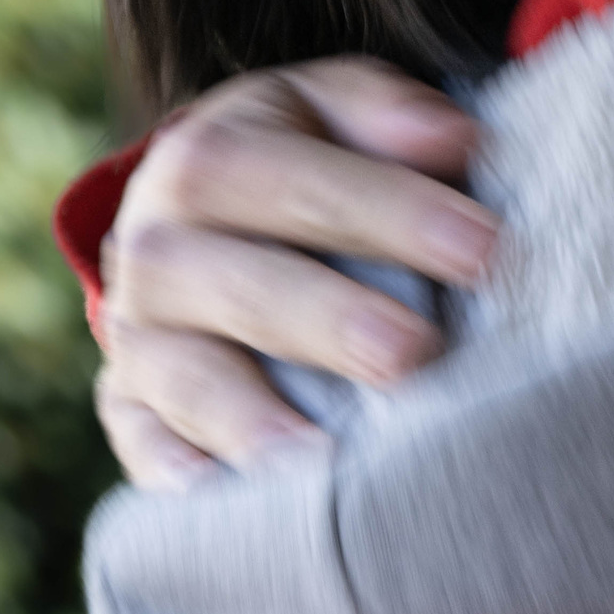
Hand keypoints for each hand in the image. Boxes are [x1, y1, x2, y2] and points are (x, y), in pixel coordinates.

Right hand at [95, 57, 495, 486]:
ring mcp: (137, 335)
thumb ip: (389, 115)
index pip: (294, 181)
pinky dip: (177, 474)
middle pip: (239, 286)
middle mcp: (158, 248)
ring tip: (323, 460)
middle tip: (416, 354)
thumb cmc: (300, 157)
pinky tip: (226, 503)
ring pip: (185, 377)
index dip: (390, 212)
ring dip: (252, 418)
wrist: (196, 211)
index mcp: (207, 159)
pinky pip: (141, 444)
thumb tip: (457, 139)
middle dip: (330, 321)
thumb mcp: (334, 110)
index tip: (485, 248)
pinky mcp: (128, 405)